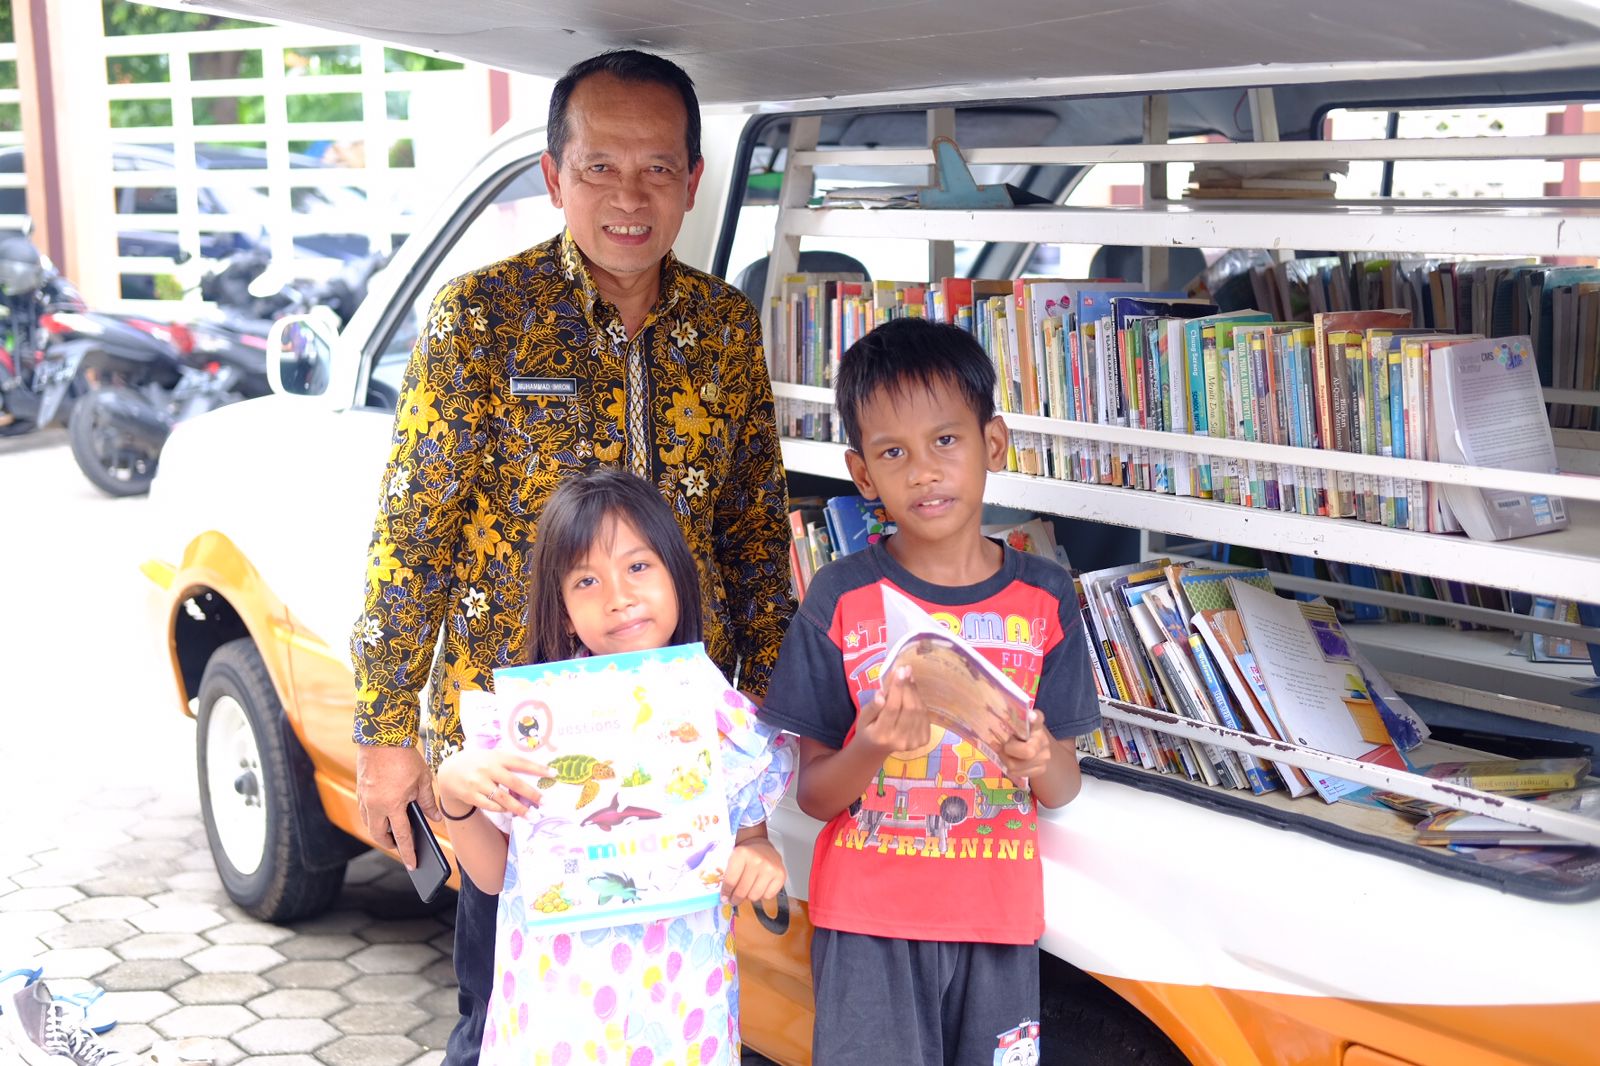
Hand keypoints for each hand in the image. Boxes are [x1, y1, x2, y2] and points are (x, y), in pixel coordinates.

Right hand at [356, 745, 437, 869]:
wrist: (381, 737)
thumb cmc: (405, 757)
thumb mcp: (423, 780)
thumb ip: (428, 802)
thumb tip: (435, 819)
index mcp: (393, 805)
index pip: (403, 836)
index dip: (408, 853)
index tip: (413, 866)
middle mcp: (375, 805)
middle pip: (380, 835)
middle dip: (390, 844)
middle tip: (402, 846)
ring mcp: (365, 798)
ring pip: (371, 824)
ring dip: (381, 831)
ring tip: (395, 832)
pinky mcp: (360, 790)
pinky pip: (366, 811)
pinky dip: (375, 818)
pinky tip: (386, 815)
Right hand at [436, 748, 553, 820]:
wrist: (449, 771)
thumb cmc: (478, 763)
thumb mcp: (492, 756)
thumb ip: (509, 763)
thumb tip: (536, 773)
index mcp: (497, 756)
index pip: (521, 762)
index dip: (538, 768)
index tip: (554, 774)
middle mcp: (488, 768)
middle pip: (514, 782)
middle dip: (531, 793)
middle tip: (545, 802)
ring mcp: (478, 783)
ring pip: (503, 798)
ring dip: (519, 808)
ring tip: (532, 815)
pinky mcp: (471, 795)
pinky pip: (491, 806)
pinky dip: (502, 810)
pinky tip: (510, 812)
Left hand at [721, 837, 784, 906]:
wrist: (762, 846)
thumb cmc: (746, 855)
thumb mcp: (732, 859)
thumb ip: (727, 876)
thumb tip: (725, 898)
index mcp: (741, 854)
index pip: (730, 881)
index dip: (726, 892)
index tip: (724, 897)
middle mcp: (757, 860)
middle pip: (742, 891)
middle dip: (736, 898)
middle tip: (734, 899)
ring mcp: (770, 868)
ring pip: (755, 896)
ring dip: (749, 897)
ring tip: (747, 891)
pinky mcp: (781, 874)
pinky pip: (768, 896)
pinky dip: (762, 895)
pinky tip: (759, 887)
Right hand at [854, 666, 930, 755]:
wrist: (876, 750)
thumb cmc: (868, 729)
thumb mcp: (863, 717)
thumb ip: (873, 705)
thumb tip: (882, 693)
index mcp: (881, 735)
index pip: (892, 708)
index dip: (897, 687)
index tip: (899, 670)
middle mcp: (899, 741)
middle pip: (909, 708)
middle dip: (908, 686)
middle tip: (905, 670)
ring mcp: (913, 742)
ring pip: (919, 710)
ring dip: (914, 691)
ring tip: (908, 678)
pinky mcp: (923, 740)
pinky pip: (924, 715)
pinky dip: (919, 701)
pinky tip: (912, 694)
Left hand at [999, 710, 1052, 782]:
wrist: (1036, 749)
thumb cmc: (1019, 735)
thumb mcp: (1013, 727)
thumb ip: (1006, 725)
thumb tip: (992, 731)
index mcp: (1035, 725)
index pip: (1038, 719)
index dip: (1035, 718)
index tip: (1031, 716)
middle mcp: (1043, 739)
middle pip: (1027, 751)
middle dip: (1009, 751)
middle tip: (1003, 747)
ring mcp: (1044, 756)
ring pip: (1017, 765)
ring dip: (1006, 760)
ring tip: (1006, 754)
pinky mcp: (1041, 769)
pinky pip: (1018, 774)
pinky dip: (1011, 769)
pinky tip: (1012, 761)